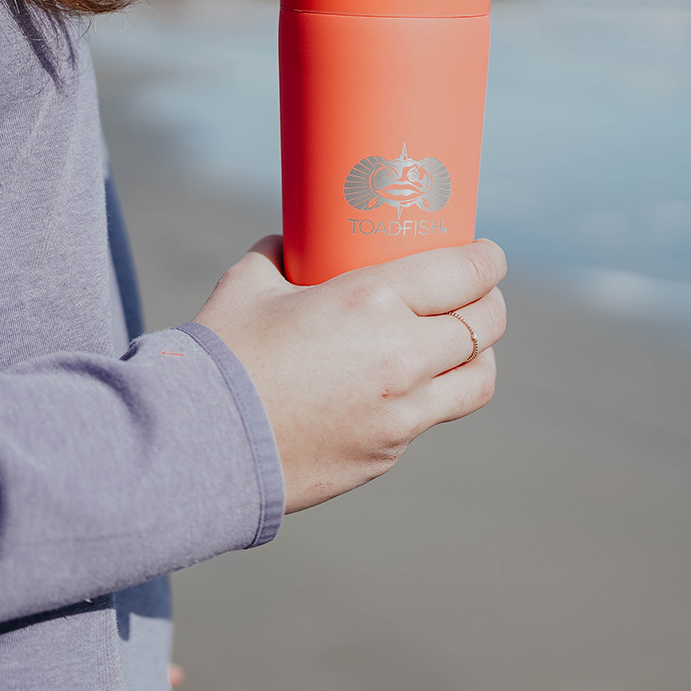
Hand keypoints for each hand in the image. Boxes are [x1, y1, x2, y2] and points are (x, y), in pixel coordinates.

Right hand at [193, 237, 505, 512]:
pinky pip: (429, 417)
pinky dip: (430, 394)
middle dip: (491, 302)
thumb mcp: (250, 282)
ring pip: (478, 381)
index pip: (465, 274)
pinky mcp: (387, 452)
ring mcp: (400, 413)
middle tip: (478, 293)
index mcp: (373, 303)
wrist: (199, 447)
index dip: (488, 260)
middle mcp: (401, 358)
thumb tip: (293, 238)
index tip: (488, 254)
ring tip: (461, 343)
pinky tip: (402, 383)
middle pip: (486, 326)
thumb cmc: (222, 355)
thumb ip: (280, 251)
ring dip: (479, 355)